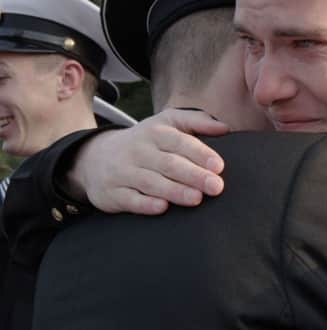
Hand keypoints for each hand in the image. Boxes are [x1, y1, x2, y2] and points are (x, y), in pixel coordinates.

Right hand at [66, 108, 228, 213]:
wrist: (97, 157)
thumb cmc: (146, 141)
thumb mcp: (168, 123)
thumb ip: (197, 121)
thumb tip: (226, 128)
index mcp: (155, 132)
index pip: (179, 141)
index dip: (199, 153)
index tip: (219, 166)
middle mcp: (139, 150)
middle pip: (169, 163)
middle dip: (194, 175)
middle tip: (216, 187)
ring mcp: (124, 172)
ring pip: (151, 182)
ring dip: (175, 191)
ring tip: (197, 199)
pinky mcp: (113, 192)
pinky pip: (130, 199)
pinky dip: (145, 204)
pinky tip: (162, 208)